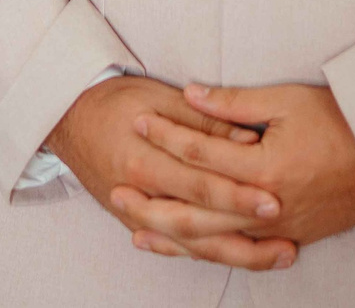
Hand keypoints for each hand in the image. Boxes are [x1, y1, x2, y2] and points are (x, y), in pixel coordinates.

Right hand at [45, 77, 297, 270]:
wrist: (68, 118)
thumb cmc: (115, 101)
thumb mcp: (158, 96)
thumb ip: (203, 120)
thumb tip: (247, 137)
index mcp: (145, 161)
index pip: (200, 186)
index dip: (238, 195)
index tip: (274, 199)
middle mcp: (140, 196)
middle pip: (200, 225)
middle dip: (245, 234)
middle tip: (286, 238)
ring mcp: (136, 215)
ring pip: (191, 244)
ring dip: (236, 254)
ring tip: (278, 256)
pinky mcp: (135, 222)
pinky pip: (176, 246)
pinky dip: (208, 254)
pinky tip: (239, 258)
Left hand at [145, 82, 354, 249]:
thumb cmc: (341, 122)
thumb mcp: (288, 102)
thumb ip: (235, 103)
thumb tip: (191, 94)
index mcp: (263, 167)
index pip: (201, 153)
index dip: (167, 135)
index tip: (139, 120)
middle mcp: (264, 206)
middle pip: (194, 209)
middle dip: (152, 199)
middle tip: (116, 189)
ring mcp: (274, 228)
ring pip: (211, 240)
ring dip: (169, 235)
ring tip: (134, 225)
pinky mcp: (285, 238)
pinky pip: (234, 251)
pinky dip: (202, 250)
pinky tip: (180, 246)